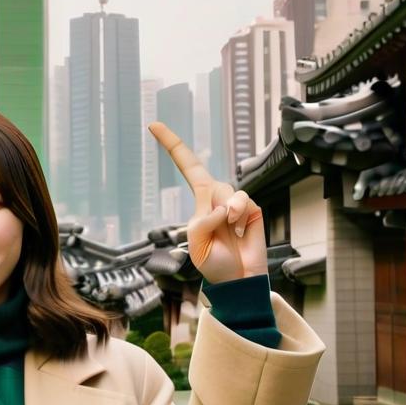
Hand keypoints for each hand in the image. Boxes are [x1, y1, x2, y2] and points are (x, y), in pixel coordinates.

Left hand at [147, 122, 266, 283]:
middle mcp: (217, 200)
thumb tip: (221, 207)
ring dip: (225, 213)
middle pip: (207, 179)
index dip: (173, 145)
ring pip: (226, 190)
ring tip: (229, 232)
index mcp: (201, 206)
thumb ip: (202, 223)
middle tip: (212, 222)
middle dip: (206, 195)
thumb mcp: (197, 246)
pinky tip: (238, 230)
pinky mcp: (252, 209)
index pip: (188, 167)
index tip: (154, 124)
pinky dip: (238, 215)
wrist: (240, 280)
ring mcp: (235, 204)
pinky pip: (242, 200)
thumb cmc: (215, 265)